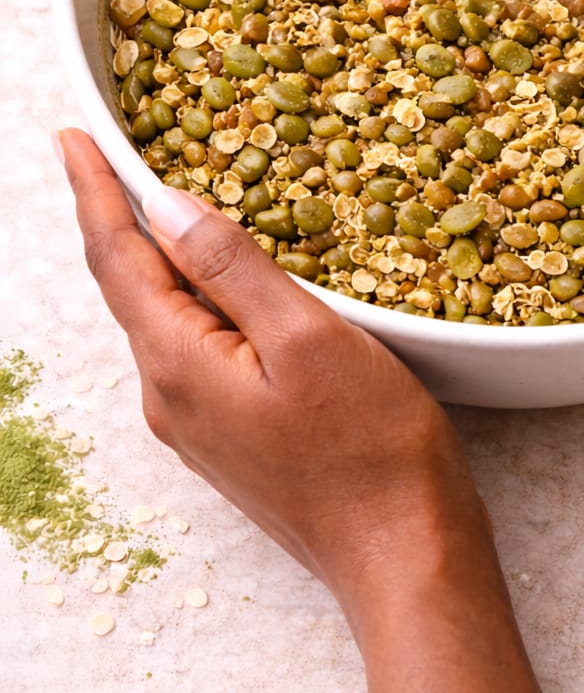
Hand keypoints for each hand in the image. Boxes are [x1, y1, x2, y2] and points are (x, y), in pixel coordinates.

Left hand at [56, 129, 480, 629]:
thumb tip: (164, 207)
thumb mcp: (307, 338)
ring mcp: (197, 425)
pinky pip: (196, 349)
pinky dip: (196, 300)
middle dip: (119, 218)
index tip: (70, 137)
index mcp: (178, 365)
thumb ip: (232, 269)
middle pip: (130, 289)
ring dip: (160, 259)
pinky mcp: (230, 439)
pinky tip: (223, 284)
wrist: (403, 555)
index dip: (92, 191)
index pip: (116, 259)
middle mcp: (169, 398)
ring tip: (167, 203)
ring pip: (164, 320)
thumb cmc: (371, 447)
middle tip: (112, 154)